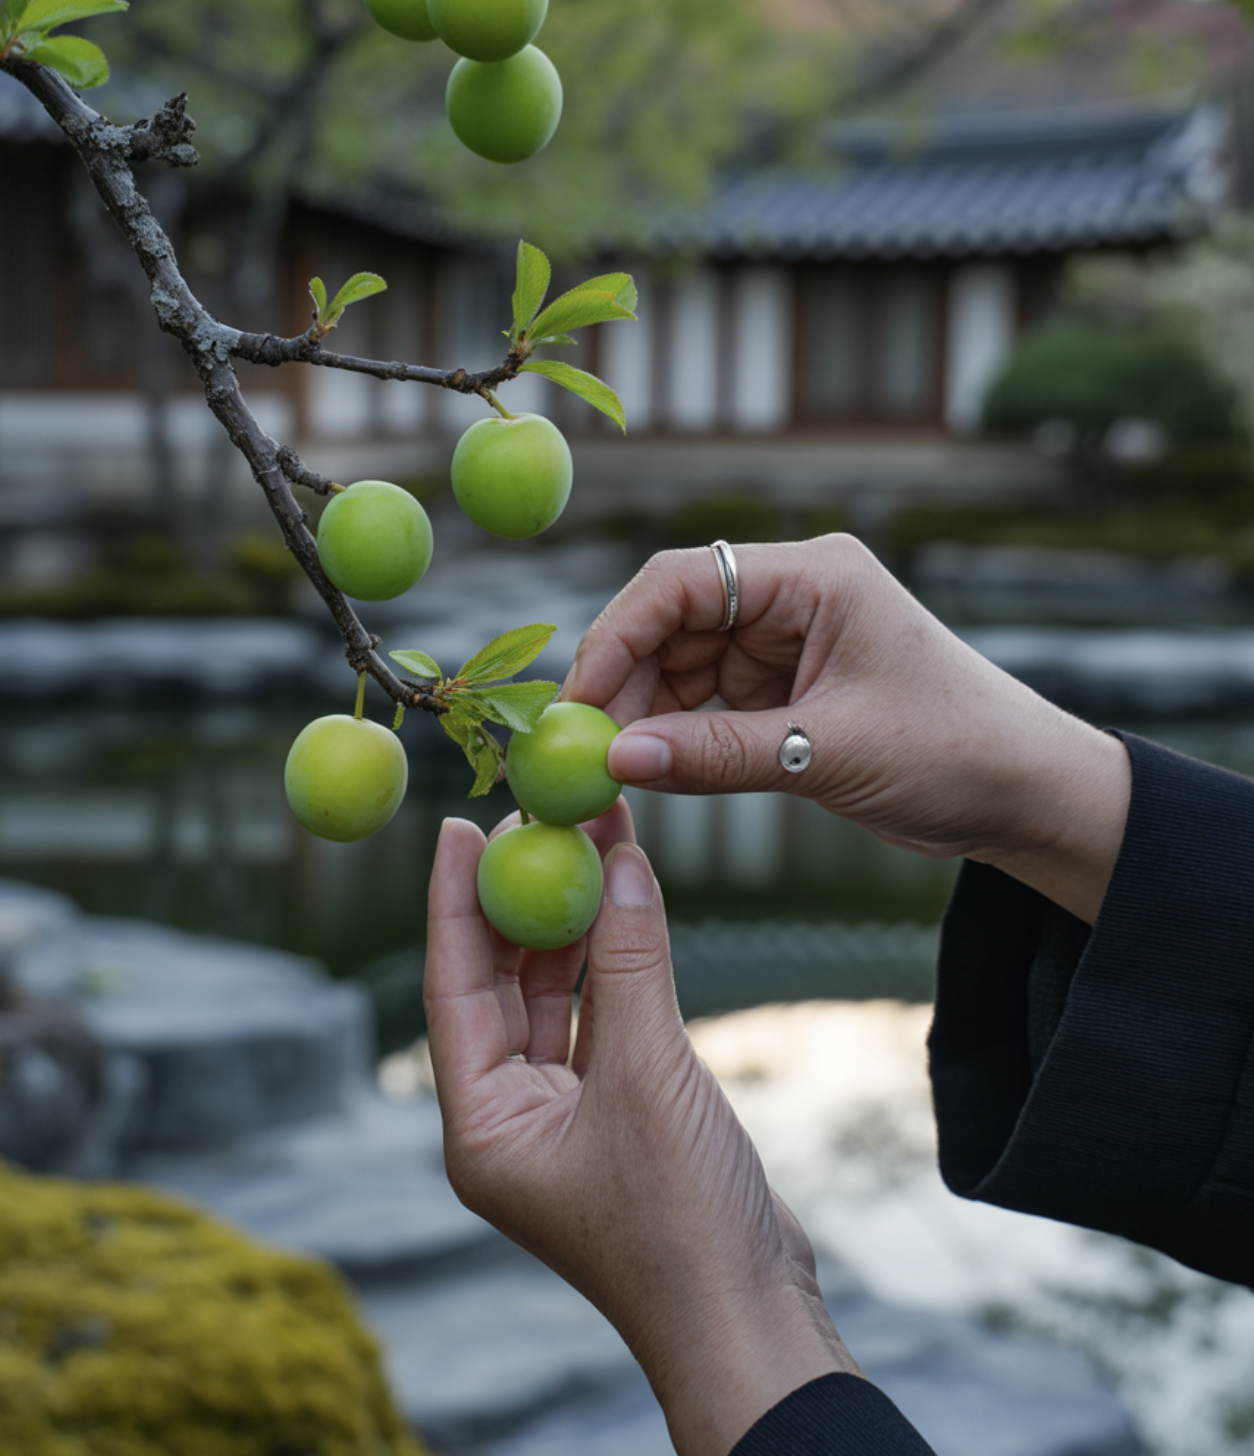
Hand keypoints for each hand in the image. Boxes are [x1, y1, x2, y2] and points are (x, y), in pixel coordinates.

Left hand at [424, 799, 857, 1455]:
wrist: (750, 1314)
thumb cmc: (680, 1222)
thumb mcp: (648, 1074)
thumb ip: (628, 964)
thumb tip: (619, 861)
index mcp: (482, 1126)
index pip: (452, 989)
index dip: (453, 902)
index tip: (457, 826)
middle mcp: (513, 1118)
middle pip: (501, 986)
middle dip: (521, 901)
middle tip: (539, 821)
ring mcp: (568, 1116)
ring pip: (557, 998)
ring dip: (576, 925)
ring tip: (594, 842)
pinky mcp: (622, 1113)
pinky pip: (605, 1019)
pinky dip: (617, 964)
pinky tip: (630, 905)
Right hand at [563, 536, 1129, 923]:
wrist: (1025, 795)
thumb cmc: (954, 752)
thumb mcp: (828, 753)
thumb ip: (717, 755)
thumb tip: (614, 759)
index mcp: (815, 576)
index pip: (686, 581)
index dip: (619, 634)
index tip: (578, 700)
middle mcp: (794, 596)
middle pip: (673, 622)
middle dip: (624, 681)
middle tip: (578, 749)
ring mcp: (788, 643)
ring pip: (682, 665)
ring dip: (644, 713)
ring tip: (607, 769)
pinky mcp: (787, 689)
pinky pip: (709, 703)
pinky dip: (676, 735)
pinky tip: (647, 769)